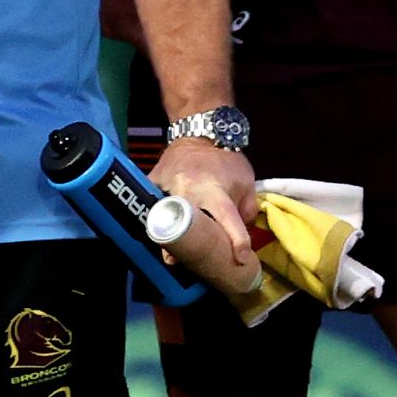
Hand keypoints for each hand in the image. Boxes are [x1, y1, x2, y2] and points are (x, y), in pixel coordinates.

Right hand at [150, 137, 258, 277]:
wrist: (199, 133)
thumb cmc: (226, 161)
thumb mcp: (246, 182)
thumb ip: (246, 211)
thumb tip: (241, 237)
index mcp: (214, 190)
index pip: (226, 218)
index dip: (235, 239)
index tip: (240, 259)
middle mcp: (187, 190)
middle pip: (183, 221)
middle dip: (180, 243)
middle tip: (179, 263)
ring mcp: (165, 186)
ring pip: (162, 214)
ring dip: (164, 234)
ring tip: (167, 254)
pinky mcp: (151, 182)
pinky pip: (150, 203)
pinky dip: (152, 217)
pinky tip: (155, 231)